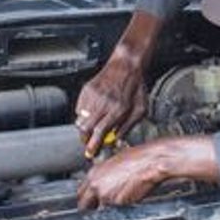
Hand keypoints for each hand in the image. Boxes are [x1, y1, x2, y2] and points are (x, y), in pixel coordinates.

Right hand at [75, 11, 161, 156]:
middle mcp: (104, 103)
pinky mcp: (87, 89)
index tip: (90, 154)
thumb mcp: (140, 109)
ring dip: (84, 127)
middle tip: (88, 143)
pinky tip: (93, 112)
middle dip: (84, 139)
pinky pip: (79, 108)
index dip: (93, 145)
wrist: (127, 64)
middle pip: (85, 128)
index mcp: (118, 109)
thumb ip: (128, 126)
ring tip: (93, 126)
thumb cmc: (136, 87)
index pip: (100, 132)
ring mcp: (94, 95)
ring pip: (80, 119)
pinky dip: (83, 114)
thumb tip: (118, 141)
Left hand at [77, 136, 219, 208]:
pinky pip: (113, 212)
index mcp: (93, 172)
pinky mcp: (116, 203)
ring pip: (99, 210)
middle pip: (84, 205)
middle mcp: (95, 183)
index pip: (81, 193)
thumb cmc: (138, 160)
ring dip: (106, 209)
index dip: (87, 199)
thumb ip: (104, 177)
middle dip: (92, 208)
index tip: (92, 202)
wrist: (151, 161)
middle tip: (101, 207)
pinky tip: (128, 199)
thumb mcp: (115, 164)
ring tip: (120, 200)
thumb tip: (101, 185)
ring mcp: (104, 194)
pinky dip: (119, 210)